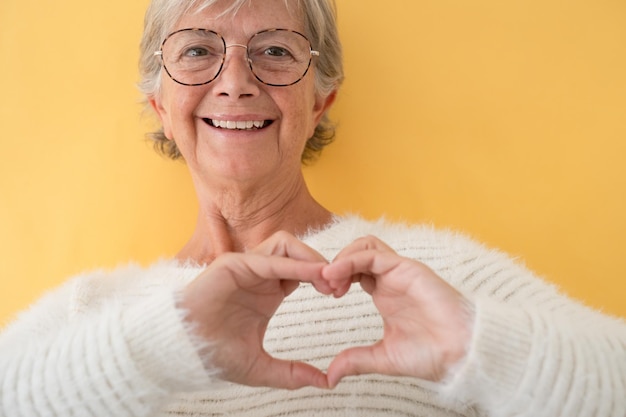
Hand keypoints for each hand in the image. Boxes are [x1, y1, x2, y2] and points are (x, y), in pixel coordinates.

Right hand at [180, 232, 331, 388]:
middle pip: (298, 251)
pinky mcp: (233, 264)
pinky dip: (294, 265)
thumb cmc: (215, 354)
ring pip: (285, 244)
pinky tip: (313, 276)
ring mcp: (247, 266)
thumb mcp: (262, 367)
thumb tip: (326, 383)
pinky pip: (269, 258)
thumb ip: (293, 373)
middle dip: (322, 263)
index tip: (340, 295)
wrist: (183, 352)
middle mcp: (260, 274)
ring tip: (327, 279)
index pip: (304, 271)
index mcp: (270, 291)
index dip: (324, 278)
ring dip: (309, 257)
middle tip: (339, 286)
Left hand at [322, 236, 473, 386]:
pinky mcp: (407, 268)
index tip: (325, 295)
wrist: (459, 355)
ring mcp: (399, 271)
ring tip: (329, 278)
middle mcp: (391, 278)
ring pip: (365, 245)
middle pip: (357, 253)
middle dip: (336, 265)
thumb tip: (329, 377)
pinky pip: (373, 254)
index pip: (354, 272)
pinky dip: (351, 259)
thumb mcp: (382, 357)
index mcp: (384, 293)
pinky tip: (336, 274)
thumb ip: (355, 360)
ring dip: (342, 257)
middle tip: (324, 286)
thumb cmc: (430, 355)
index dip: (336, 278)